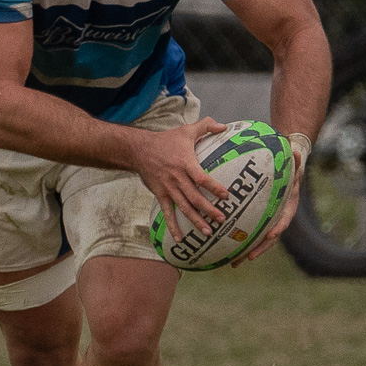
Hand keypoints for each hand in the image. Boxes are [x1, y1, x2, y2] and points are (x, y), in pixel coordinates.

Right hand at [131, 118, 229, 237]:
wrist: (139, 150)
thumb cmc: (166, 140)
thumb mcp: (186, 130)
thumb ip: (206, 126)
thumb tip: (225, 126)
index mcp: (185, 163)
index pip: (201, 178)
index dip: (214, 187)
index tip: (226, 195)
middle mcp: (177, 178)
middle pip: (195, 197)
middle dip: (209, 210)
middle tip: (222, 219)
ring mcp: (168, 188)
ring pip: (184, 208)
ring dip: (195, 221)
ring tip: (208, 232)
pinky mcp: (160, 194)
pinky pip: (167, 213)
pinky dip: (173, 226)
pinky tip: (180, 239)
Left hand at [234, 170, 300, 266]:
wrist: (288, 175)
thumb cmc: (289, 169)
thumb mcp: (293, 165)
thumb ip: (295, 162)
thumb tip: (297, 153)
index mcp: (288, 208)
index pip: (284, 220)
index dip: (277, 228)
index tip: (270, 234)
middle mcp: (278, 219)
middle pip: (269, 238)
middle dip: (259, 249)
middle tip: (248, 257)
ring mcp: (268, 223)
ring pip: (258, 241)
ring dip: (247, 252)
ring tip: (234, 263)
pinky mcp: (259, 222)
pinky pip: (250, 234)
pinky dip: (240, 243)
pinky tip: (225, 251)